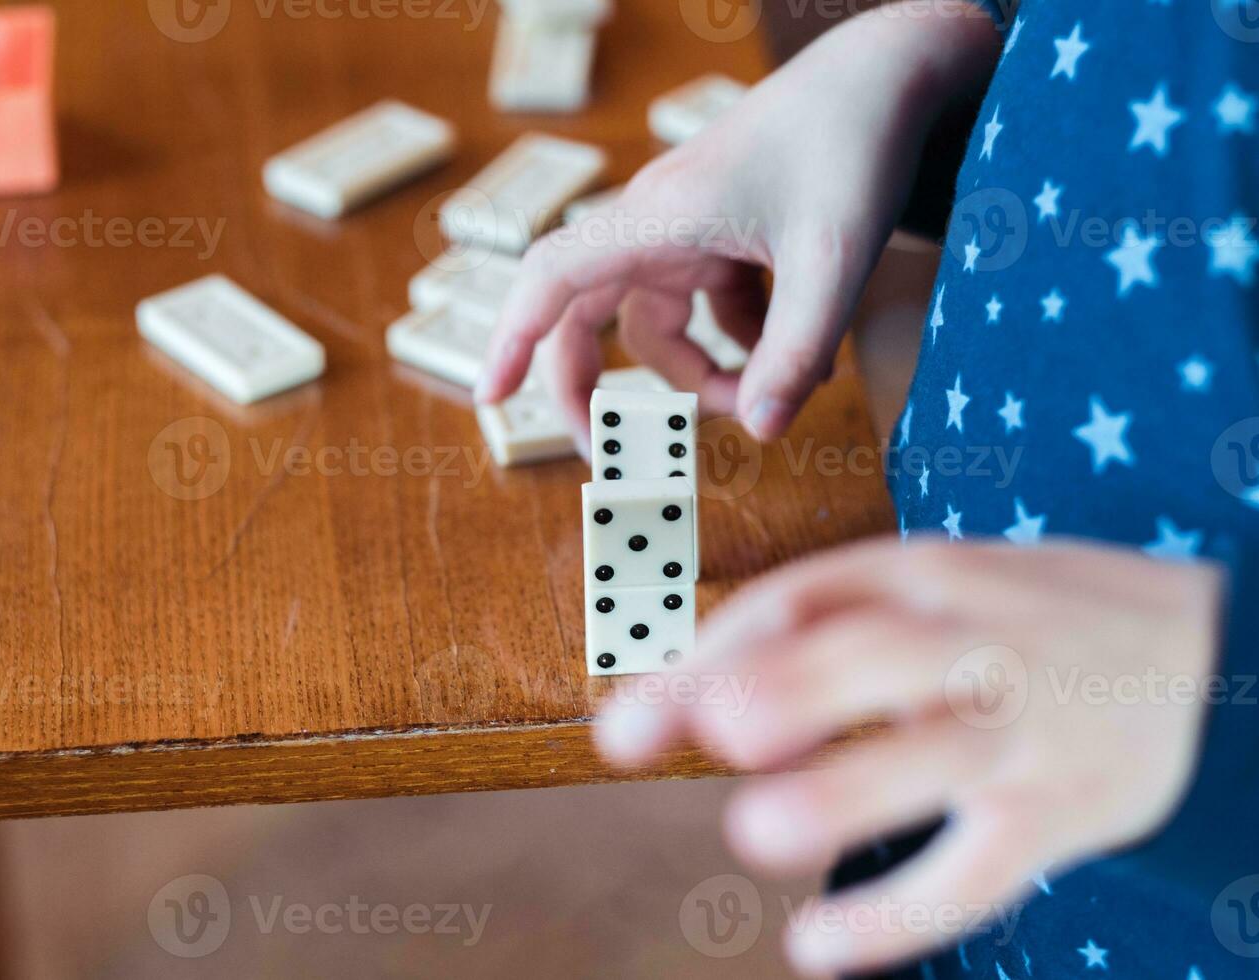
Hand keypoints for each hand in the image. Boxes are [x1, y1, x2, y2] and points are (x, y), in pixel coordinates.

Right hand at [474, 1, 1000, 447]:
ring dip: (702, 374)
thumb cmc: (850, 144)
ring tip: (770, 397)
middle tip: (620, 450)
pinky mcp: (719, 236)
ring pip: (660, 325)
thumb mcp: (834, 259)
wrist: (883, 75)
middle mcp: (654, 225)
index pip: (554, 277)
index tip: (491, 396)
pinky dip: (741, 342)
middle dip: (599, 387)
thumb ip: (797, 352)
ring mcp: (685, 231)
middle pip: (590, 316)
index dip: (513, 338)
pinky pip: (706, 308)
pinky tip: (800, 353)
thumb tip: (764, 431)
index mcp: (656, 219)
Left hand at [595, 538, 1223, 974]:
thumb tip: (690, 691)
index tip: (621, 730)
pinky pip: (983, 867)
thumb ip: (822, 628)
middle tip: (711, 732)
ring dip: (845, 792)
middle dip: (790, 686)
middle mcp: (972, 640)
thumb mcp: (936, 588)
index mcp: (924, 575)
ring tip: (753, 835)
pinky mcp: (1065, 808)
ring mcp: (1022, 726)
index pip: (801, 601)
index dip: (707, 659)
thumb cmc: (1026, 622)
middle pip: (876, 652)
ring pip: (934, 756)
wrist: (1212, 652)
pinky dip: (902, 912)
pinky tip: (817, 944)